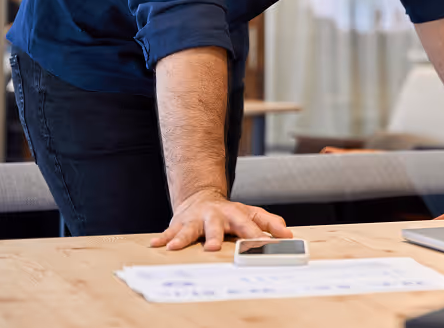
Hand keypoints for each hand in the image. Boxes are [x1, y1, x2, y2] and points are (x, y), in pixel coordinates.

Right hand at [150, 189, 291, 250]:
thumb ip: (269, 223)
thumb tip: (287, 234)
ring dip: (183, 237)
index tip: (264, 245)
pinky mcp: (180, 223)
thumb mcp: (251, 214)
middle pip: (216, 225)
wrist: (202, 197)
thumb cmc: (229, 212)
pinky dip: (163, 238)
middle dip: (214, 236)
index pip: (247, 225)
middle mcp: (215, 215)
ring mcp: (196, 219)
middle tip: (213, 247)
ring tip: (175, 246)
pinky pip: (170, 231)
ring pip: (190, 228)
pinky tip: (156, 245)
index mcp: (235, 214)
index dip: (256, 235)